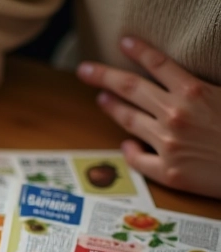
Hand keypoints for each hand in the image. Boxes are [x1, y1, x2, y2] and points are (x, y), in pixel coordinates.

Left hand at [77, 36, 220, 197]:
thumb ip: (203, 88)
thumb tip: (187, 82)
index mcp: (195, 92)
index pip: (159, 64)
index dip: (139, 51)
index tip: (123, 42)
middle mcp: (176, 115)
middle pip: (130, 88)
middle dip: (103, 77)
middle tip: (84, 70)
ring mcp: (168, 144)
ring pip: (129, 120)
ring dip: (112, 107)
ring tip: (101, 98)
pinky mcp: (168, 171)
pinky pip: (138, 158)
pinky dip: (129, 150)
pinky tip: (126, 144)